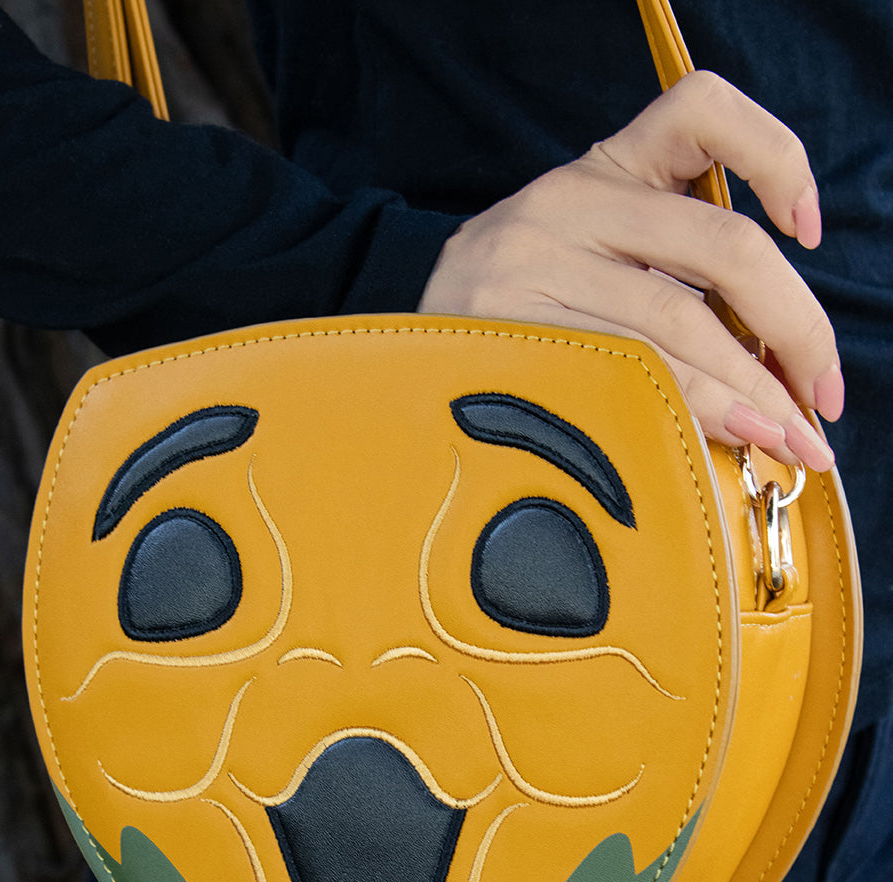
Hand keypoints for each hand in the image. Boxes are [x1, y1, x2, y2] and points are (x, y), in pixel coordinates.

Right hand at [417, 71, 840, 470]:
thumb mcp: (586, 257)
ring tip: (789, 437)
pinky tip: (724, 434)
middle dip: (793, 325)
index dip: (777, 157)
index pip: (702, 110)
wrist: (396, 345)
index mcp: (603, 169)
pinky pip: (618, 370)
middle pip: (719, 244)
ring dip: (748, 388)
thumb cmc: (516, 309)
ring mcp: (530, 264)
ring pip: (671, 321)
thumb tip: (775, 368)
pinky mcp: (505, 327)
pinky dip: (686, 409)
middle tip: (820, 395)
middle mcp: (568, 202)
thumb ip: (669, 277)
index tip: (808, 229)